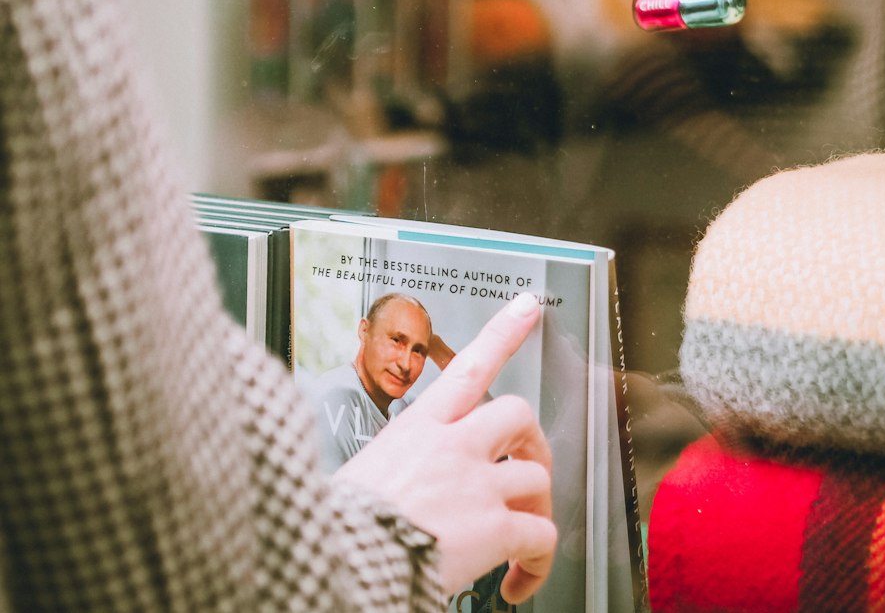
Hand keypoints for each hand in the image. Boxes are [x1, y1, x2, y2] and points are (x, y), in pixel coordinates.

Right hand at [332, 293, 555, 602]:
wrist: (339, 563)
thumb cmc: (341, 525)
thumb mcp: (364, 471)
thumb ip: (401, 463)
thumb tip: (405, 479)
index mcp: (418, 427)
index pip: (469, 365)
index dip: (503, 332)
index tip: (526, 308)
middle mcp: (453, 445)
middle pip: (519, 414)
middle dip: (533, 440)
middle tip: (529, 466)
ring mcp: (476, 483)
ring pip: (536, 475)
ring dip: (535, 507)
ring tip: (521, 539)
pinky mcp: (494, 527)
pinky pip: (540, 535)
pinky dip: (538, 561)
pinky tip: (517, 580)